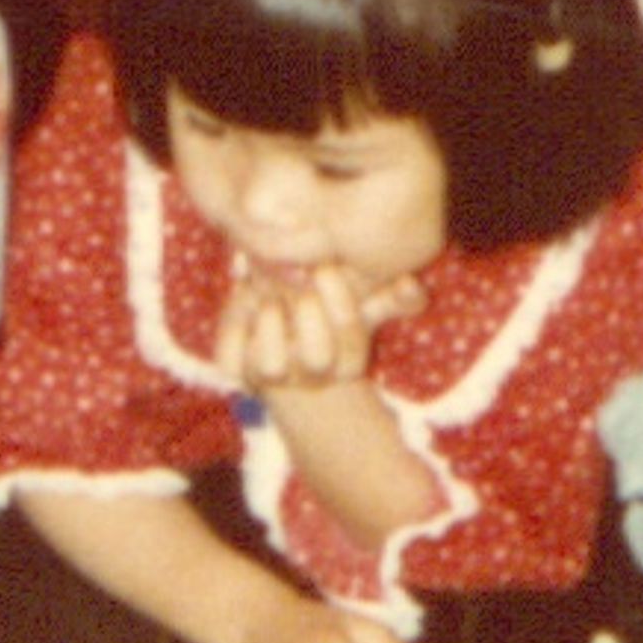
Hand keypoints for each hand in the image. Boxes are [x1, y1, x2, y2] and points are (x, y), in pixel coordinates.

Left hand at [209, 259, 411, 390]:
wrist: (286, 348)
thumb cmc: (329, 314)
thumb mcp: (361, 304)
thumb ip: (389, 295)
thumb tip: (412, 285)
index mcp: (347, 360)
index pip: (349, 336)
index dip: (338, 298)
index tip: (325, 265)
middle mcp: (311, 375)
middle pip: (316, 358)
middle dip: (307, 311)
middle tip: (295, 276)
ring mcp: (272, 376)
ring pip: (271, 365)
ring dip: (270, 324)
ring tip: (269, 293)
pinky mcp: (237, 368)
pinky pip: (229, 360)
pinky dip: (232, 328)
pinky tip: (243, 300)